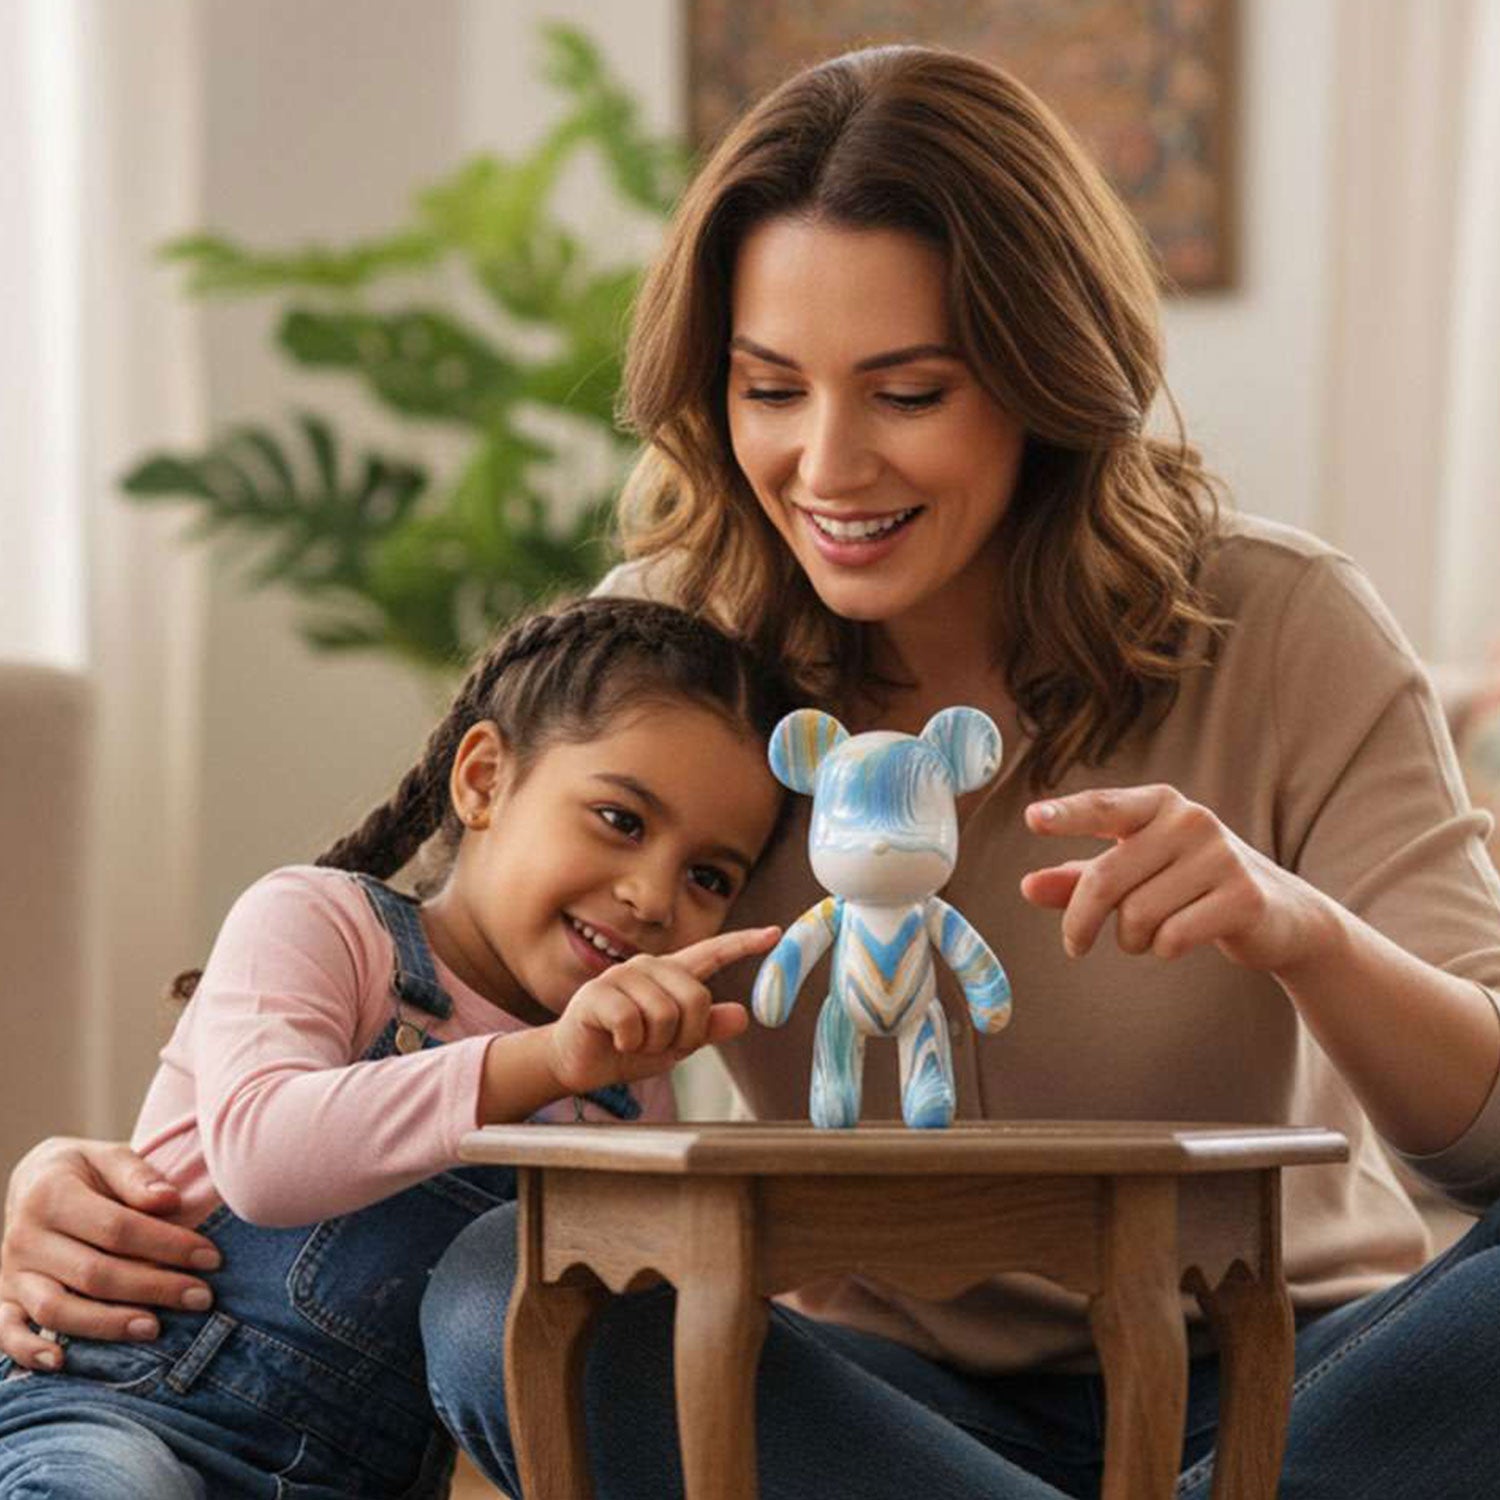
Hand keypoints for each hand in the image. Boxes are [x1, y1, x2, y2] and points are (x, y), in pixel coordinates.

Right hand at [0, 1137, 221, 1369]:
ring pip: (56, 1309)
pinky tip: (64, 1362)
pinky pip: (7, 1332)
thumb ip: (137, 1175)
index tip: (211, 1258)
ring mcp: (12, 1273)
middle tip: (201, 1298)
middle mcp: (25, 1237)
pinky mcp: (4, 1299)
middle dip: (154, 1288)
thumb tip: (169, 1200)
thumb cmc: (85, 1172)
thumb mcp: (109, 1156)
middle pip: (94, 1273)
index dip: (167, 1245)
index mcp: (52, 1194)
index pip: (117, 1228)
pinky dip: (29, 1351)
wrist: (33, 1182)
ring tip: (156, 1328)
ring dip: (108, 1324)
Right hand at [546, 926, 779, 1095]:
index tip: (775, 933)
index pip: (713, 953)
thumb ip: (707, 1029)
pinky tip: (615, 1040)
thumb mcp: (675, 1044)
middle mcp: (649, 968)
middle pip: (696, 998)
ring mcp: (622, 977)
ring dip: (653, 1043)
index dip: (744, 943)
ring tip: (634, 1042)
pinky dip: (629, 1044)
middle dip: (684, 1035)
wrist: (577, 1063)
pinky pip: (632, 1023)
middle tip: (659, 1044)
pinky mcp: (598, 993)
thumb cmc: (626, 1048)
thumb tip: (743, 1015)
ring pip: (665, 1014)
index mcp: (671, 975)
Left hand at [1020, 785, 1335, 972]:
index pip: (1103, 807)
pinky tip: (1179, 940)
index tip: (1032, 819)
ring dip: (1131, 939)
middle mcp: (1190, 820)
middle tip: (1074, 946)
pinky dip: (1163, 949)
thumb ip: (1079, 879)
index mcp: (1158, 804)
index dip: (1067, 815)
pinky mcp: (1243, 896)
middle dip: (1081, 921)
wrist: (1280, 914)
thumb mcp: (1135, 876)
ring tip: (1147, 935)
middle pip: (1105, 879)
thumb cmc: (1189, 886)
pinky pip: (1173, 936)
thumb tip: (1027, 885)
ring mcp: (1220, 855)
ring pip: (1137, 915)